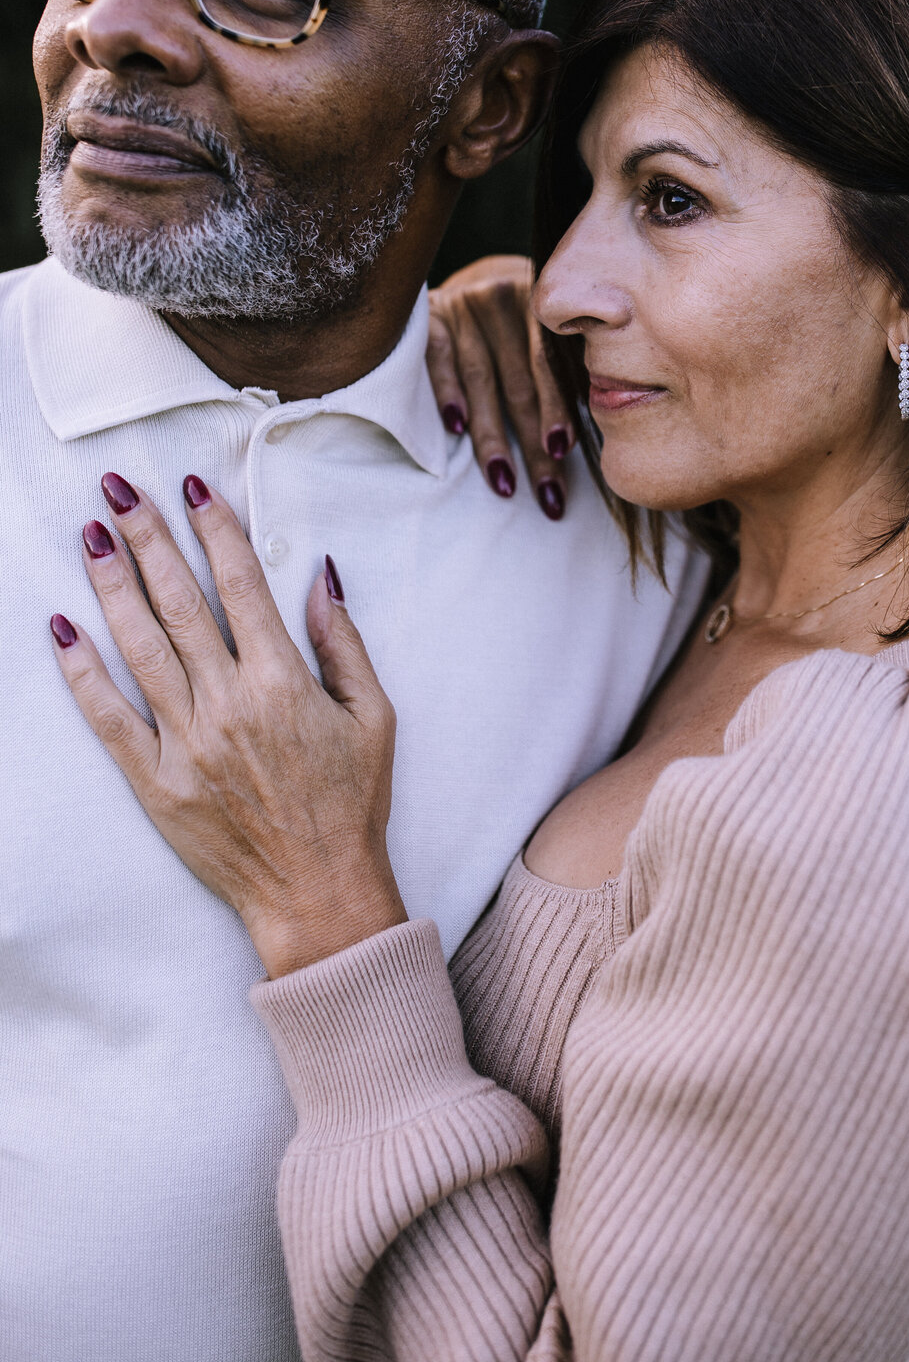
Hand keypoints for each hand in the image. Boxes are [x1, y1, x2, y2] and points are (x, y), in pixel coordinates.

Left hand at [51, 473, 404, 977]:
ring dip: (113, 585)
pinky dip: (82, 671)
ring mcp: (186, 743)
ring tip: (92, 534)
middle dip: (148, 538)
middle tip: (118, 489)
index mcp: (284, 682)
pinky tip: (62, 627)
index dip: (214, 529)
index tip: (192, 485)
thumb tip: (321, 577)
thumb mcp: (375, 717)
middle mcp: (229, 704)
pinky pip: (109, 716)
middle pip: (180, 602)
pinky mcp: (156, 782)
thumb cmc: (353, 804)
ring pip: (139, 646)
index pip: (241, 585)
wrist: (318, 895)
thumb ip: (342, 643)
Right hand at [427, 254, 574, 520]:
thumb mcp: (551, 335)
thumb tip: (597, 433)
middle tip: (547, 495)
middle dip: (534, 444)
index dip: (557, 408)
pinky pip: (438, 357)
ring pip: (482, 380)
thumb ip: (567, 372)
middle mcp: (506, 298)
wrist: (472, 283)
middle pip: (520, 382)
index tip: (563, 451)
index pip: (551, 364)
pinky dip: (447, 391)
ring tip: (504, 482)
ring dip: (493, 437)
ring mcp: (466, 304)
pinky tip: (456, 427)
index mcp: (546, 305)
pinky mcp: (430, 315)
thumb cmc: (524, 328)